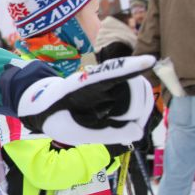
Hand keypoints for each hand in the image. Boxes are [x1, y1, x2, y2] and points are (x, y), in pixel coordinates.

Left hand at [18, 55, 155, 145]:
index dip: (129, 68)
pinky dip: (135, 112)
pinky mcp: (113, 87)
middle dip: (138, 109)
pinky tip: (124, 126)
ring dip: (137, 111)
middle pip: (134, 87)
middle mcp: (99, 79)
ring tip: (120, 128)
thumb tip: (138, 133)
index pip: (109, 74)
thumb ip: (106, 134)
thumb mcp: (74, 132)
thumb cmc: (56, 118)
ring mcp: (107, 82)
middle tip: (125, 132)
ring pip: (138, 91)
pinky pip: (134, 96)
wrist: (44, 107)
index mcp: (82, 87)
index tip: (149, 61)